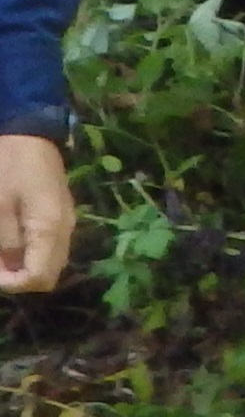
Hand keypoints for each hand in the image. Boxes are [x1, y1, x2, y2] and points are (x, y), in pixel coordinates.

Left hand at [0, 135, 71, 293]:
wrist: (28, 133)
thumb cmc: (8, 167)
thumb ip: (5, 243)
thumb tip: (7, 271)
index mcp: (50, 229)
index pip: (39, 278)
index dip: (11, 283)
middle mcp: (66, 230)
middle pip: (49, 275)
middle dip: (18, 278)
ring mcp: (66, 222)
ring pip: (50, 262)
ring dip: (24, 266)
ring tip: (0, 253)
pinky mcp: (60, 215)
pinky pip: (49, 246)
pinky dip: (30, 252)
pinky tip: (10, 240)